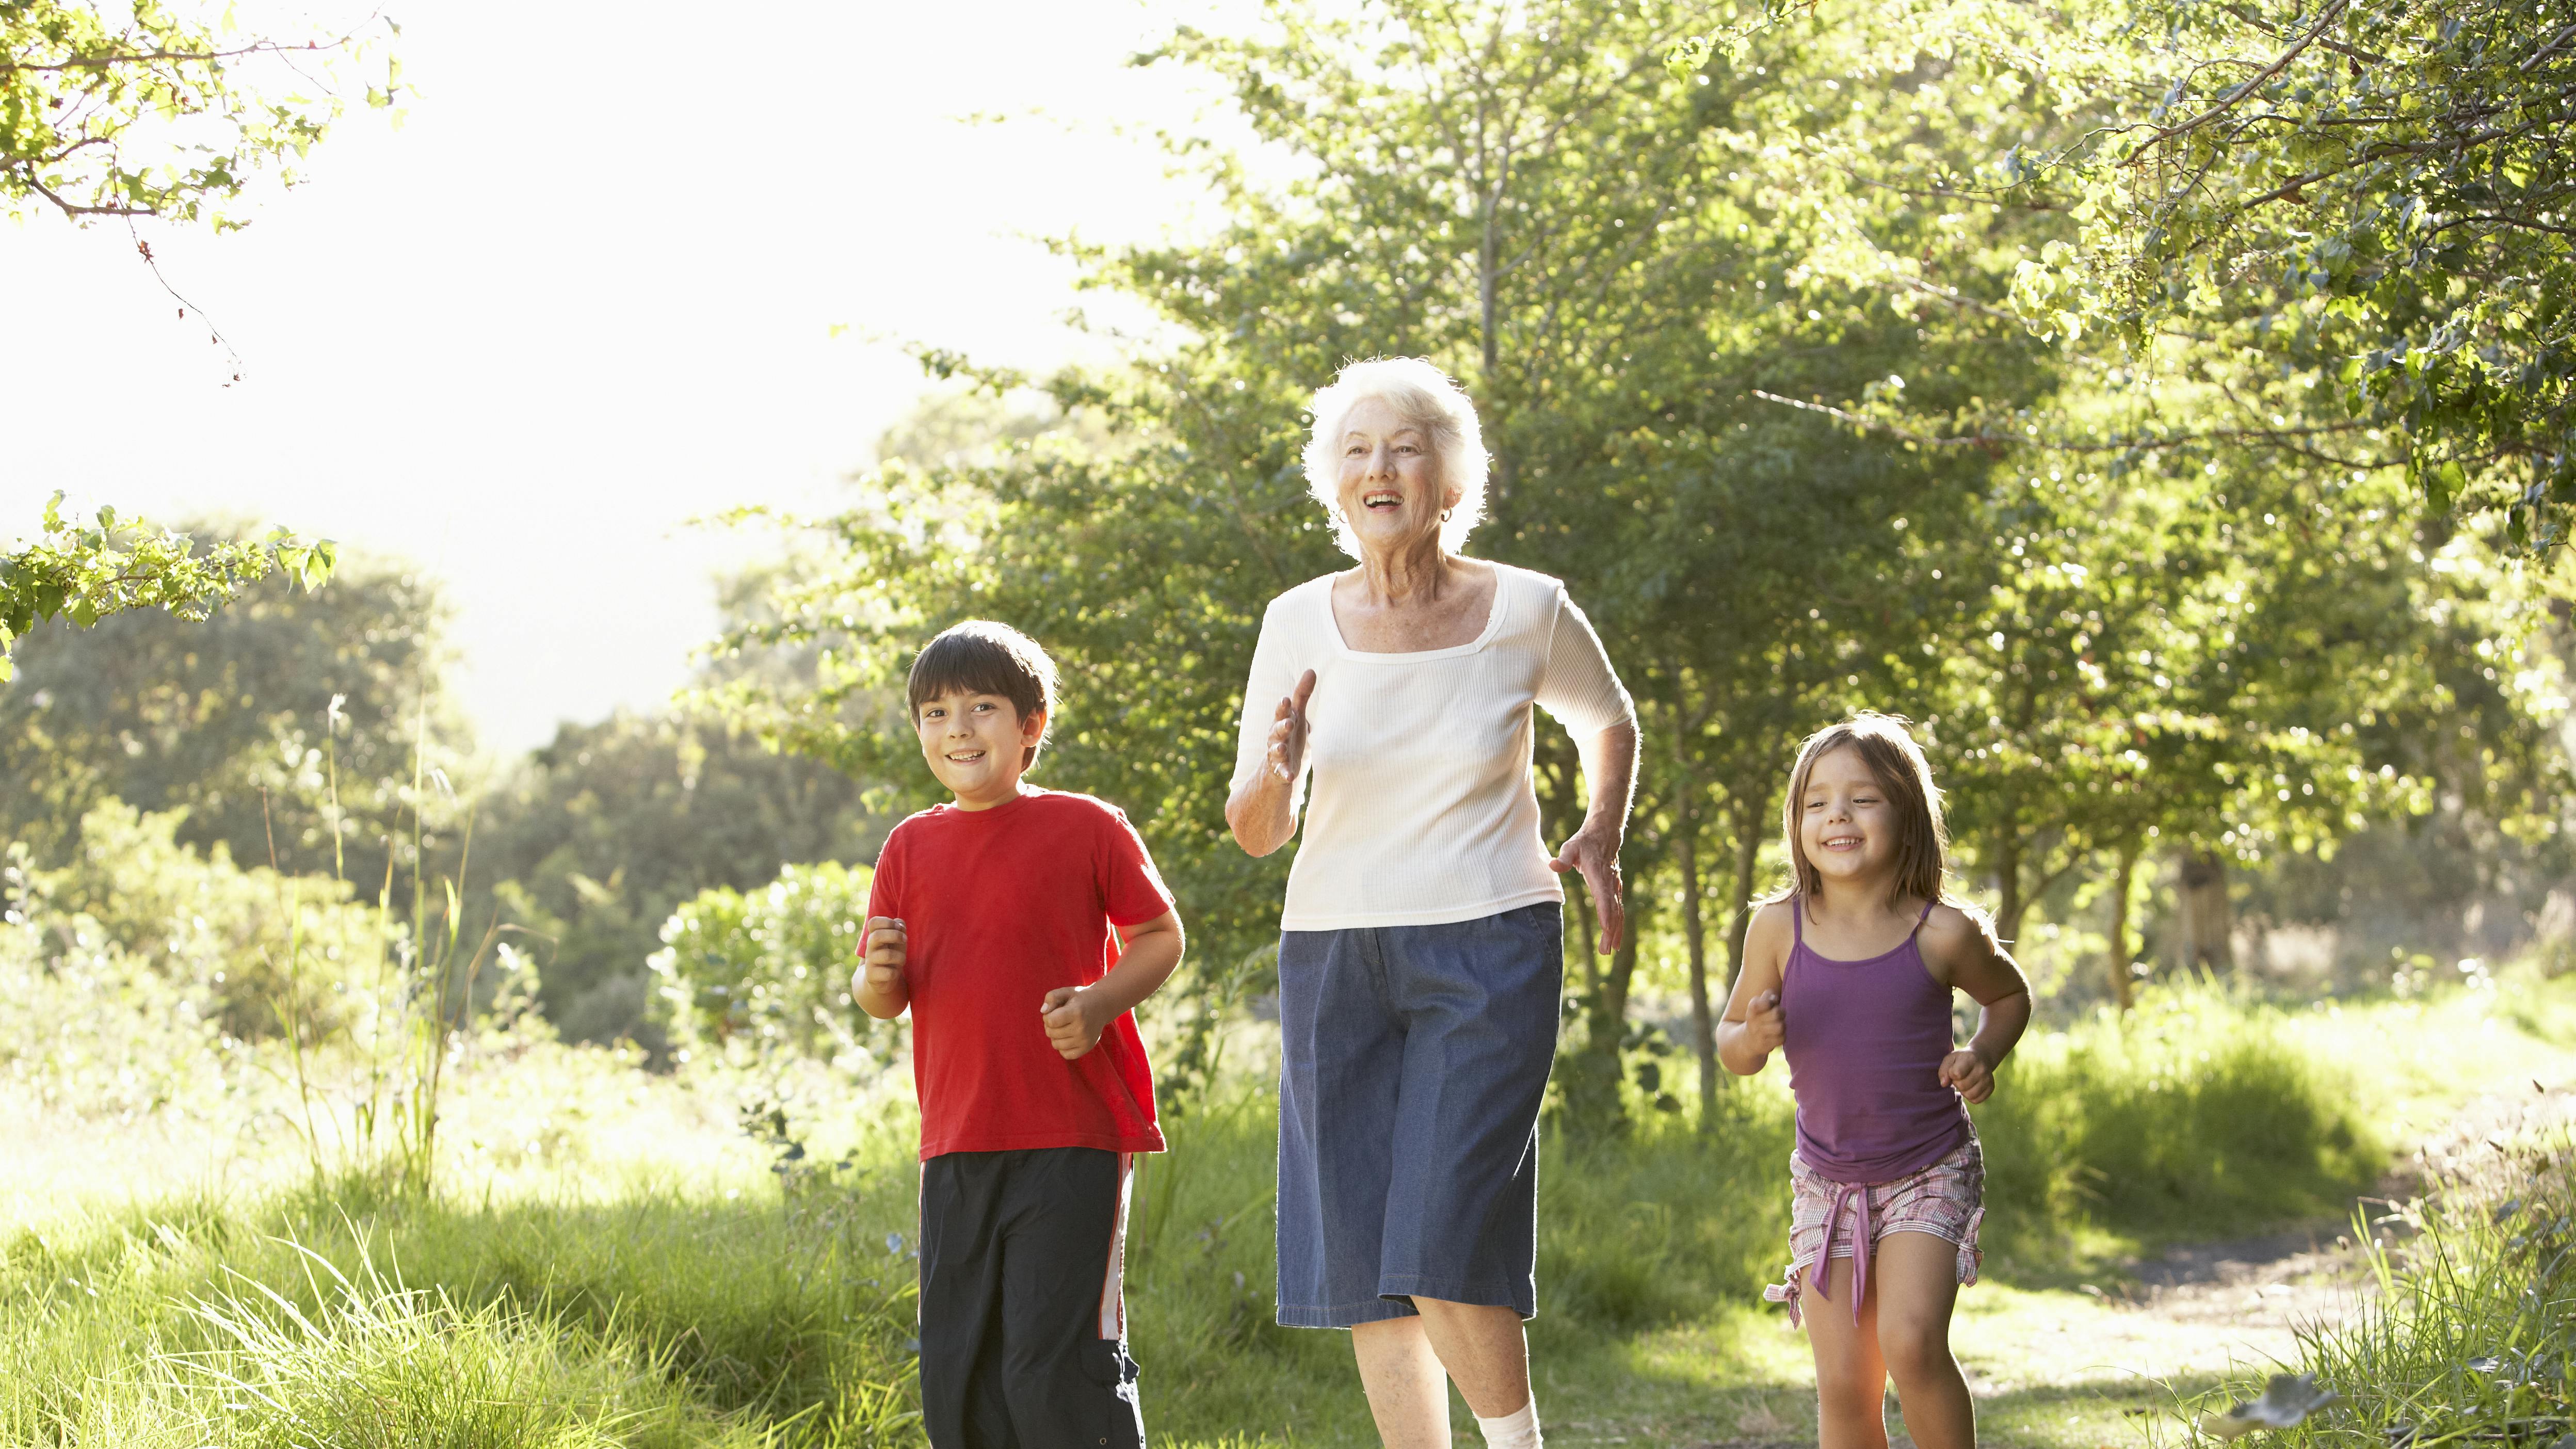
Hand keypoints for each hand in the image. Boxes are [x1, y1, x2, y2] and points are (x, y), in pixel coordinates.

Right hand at [852, 916, 905, 997]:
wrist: (880, 979)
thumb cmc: (891, 955)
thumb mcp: (896, 941)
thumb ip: (899, 929)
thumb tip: (900, 923)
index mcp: (874, 936)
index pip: (873, 922)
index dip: (887, 921)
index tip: (899, 928)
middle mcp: (870, 948)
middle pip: (877, 936)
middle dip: (895, 935)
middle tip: (905, 939)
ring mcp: (870, 962)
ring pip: (887, 955)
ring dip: (900, 957)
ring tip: (901, 960)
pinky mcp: (872, 976)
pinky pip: (888, 973)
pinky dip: (895, 973)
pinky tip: (894, 972)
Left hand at [1040, 985, 1111, 1060]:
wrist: (1102, 1006)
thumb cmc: (1079, 999)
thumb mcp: (1066, 992)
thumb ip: (1051, 997)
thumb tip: (1043, 1011)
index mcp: (1077, 1012)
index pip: (1050, 1021)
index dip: (1047, 1016)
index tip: (1055, 1012)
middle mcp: (1082, 1028)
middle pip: (1051, 1033)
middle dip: (1050, 1025)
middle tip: (1060, 1019)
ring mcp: (1085, 1040)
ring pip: (1056, 1045)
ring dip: (1055, 1036)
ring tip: (1064, 1027)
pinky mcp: (1086, 1048)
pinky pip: (1065, 1054)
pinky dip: (1063, 1047)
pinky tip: (1068, 1036)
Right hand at [1265, 670, 1316, 782]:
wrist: (1274, 767)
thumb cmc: (1289, 736)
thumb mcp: (1296, 715)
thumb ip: (1302, 695)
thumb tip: (1311, 669)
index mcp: (1281, 722)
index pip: (1281, 713)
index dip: (1283, 708)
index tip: (1285, 700)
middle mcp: (1276, 738)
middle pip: (1276, 731)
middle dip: (1281, 726)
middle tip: (1289, 723)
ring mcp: (1276, 755)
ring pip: (1276, 751)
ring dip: (1279, 749)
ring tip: (1283, 749)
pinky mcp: (1279, 771)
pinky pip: (1281, 773)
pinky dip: (1285, 774)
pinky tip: (1290, 777)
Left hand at [1547, 821, 1624, 952]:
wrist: (1604, 835)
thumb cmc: (1584, 843)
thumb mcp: (1571, 846)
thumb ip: (1564, 858)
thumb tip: (1553, 865)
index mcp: (1598, 874)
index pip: (1603, 895)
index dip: (1605, 912)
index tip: (1605, 928)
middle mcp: (1610, 883)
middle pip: (1612, 910)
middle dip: (1610, 931)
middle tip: (1605, 950)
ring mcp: (1615, 888)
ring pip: (1618, 913)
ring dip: (1615, 932)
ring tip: (1609, 950)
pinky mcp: (1615, 891)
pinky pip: (1618, 911)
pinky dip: (1618, 926)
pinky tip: (1615, 940)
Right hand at [1744, 990, 1784, 1053]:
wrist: (1746, 1042)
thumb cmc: (1758, 1020)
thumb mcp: (1758, 1006)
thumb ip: (1768, 998)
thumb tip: (1774, 997)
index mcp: (1752, 1009)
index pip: (1764, 1001)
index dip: (1770, 1001)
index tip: (1769, 1004)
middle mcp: (1753, 1021)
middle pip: (1776, 1013)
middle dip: (1781, 1013)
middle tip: (1777, 1016)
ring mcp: (1758, 1034)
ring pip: (1780, 1027)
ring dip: (1781, 1025)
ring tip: (1777, 1026)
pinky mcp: (1764, 1046)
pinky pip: (1781, 1039)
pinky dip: (1781, 1037)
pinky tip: (1776, 1036)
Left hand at [1939, 1046, 1995, 1103]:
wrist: (1981, 1057)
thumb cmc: (1961, 1059)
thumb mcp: (1950, 1059)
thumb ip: (1943, 1070)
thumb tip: (1944, 1084)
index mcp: (1970, 1058)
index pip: (1956, 1074)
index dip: (1951, 1074)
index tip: (1953, 1070)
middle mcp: (1982, 1069)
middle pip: (1962, 1086)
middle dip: (1957, 1083)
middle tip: (1959, 1077)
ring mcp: (1988, 1079)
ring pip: (1970, 1095)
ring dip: (1963, 1091)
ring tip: (1965, 1082)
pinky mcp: (1991, 1088)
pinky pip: (1976, 1100)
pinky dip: (1970, 1096)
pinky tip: (1971, 1087)